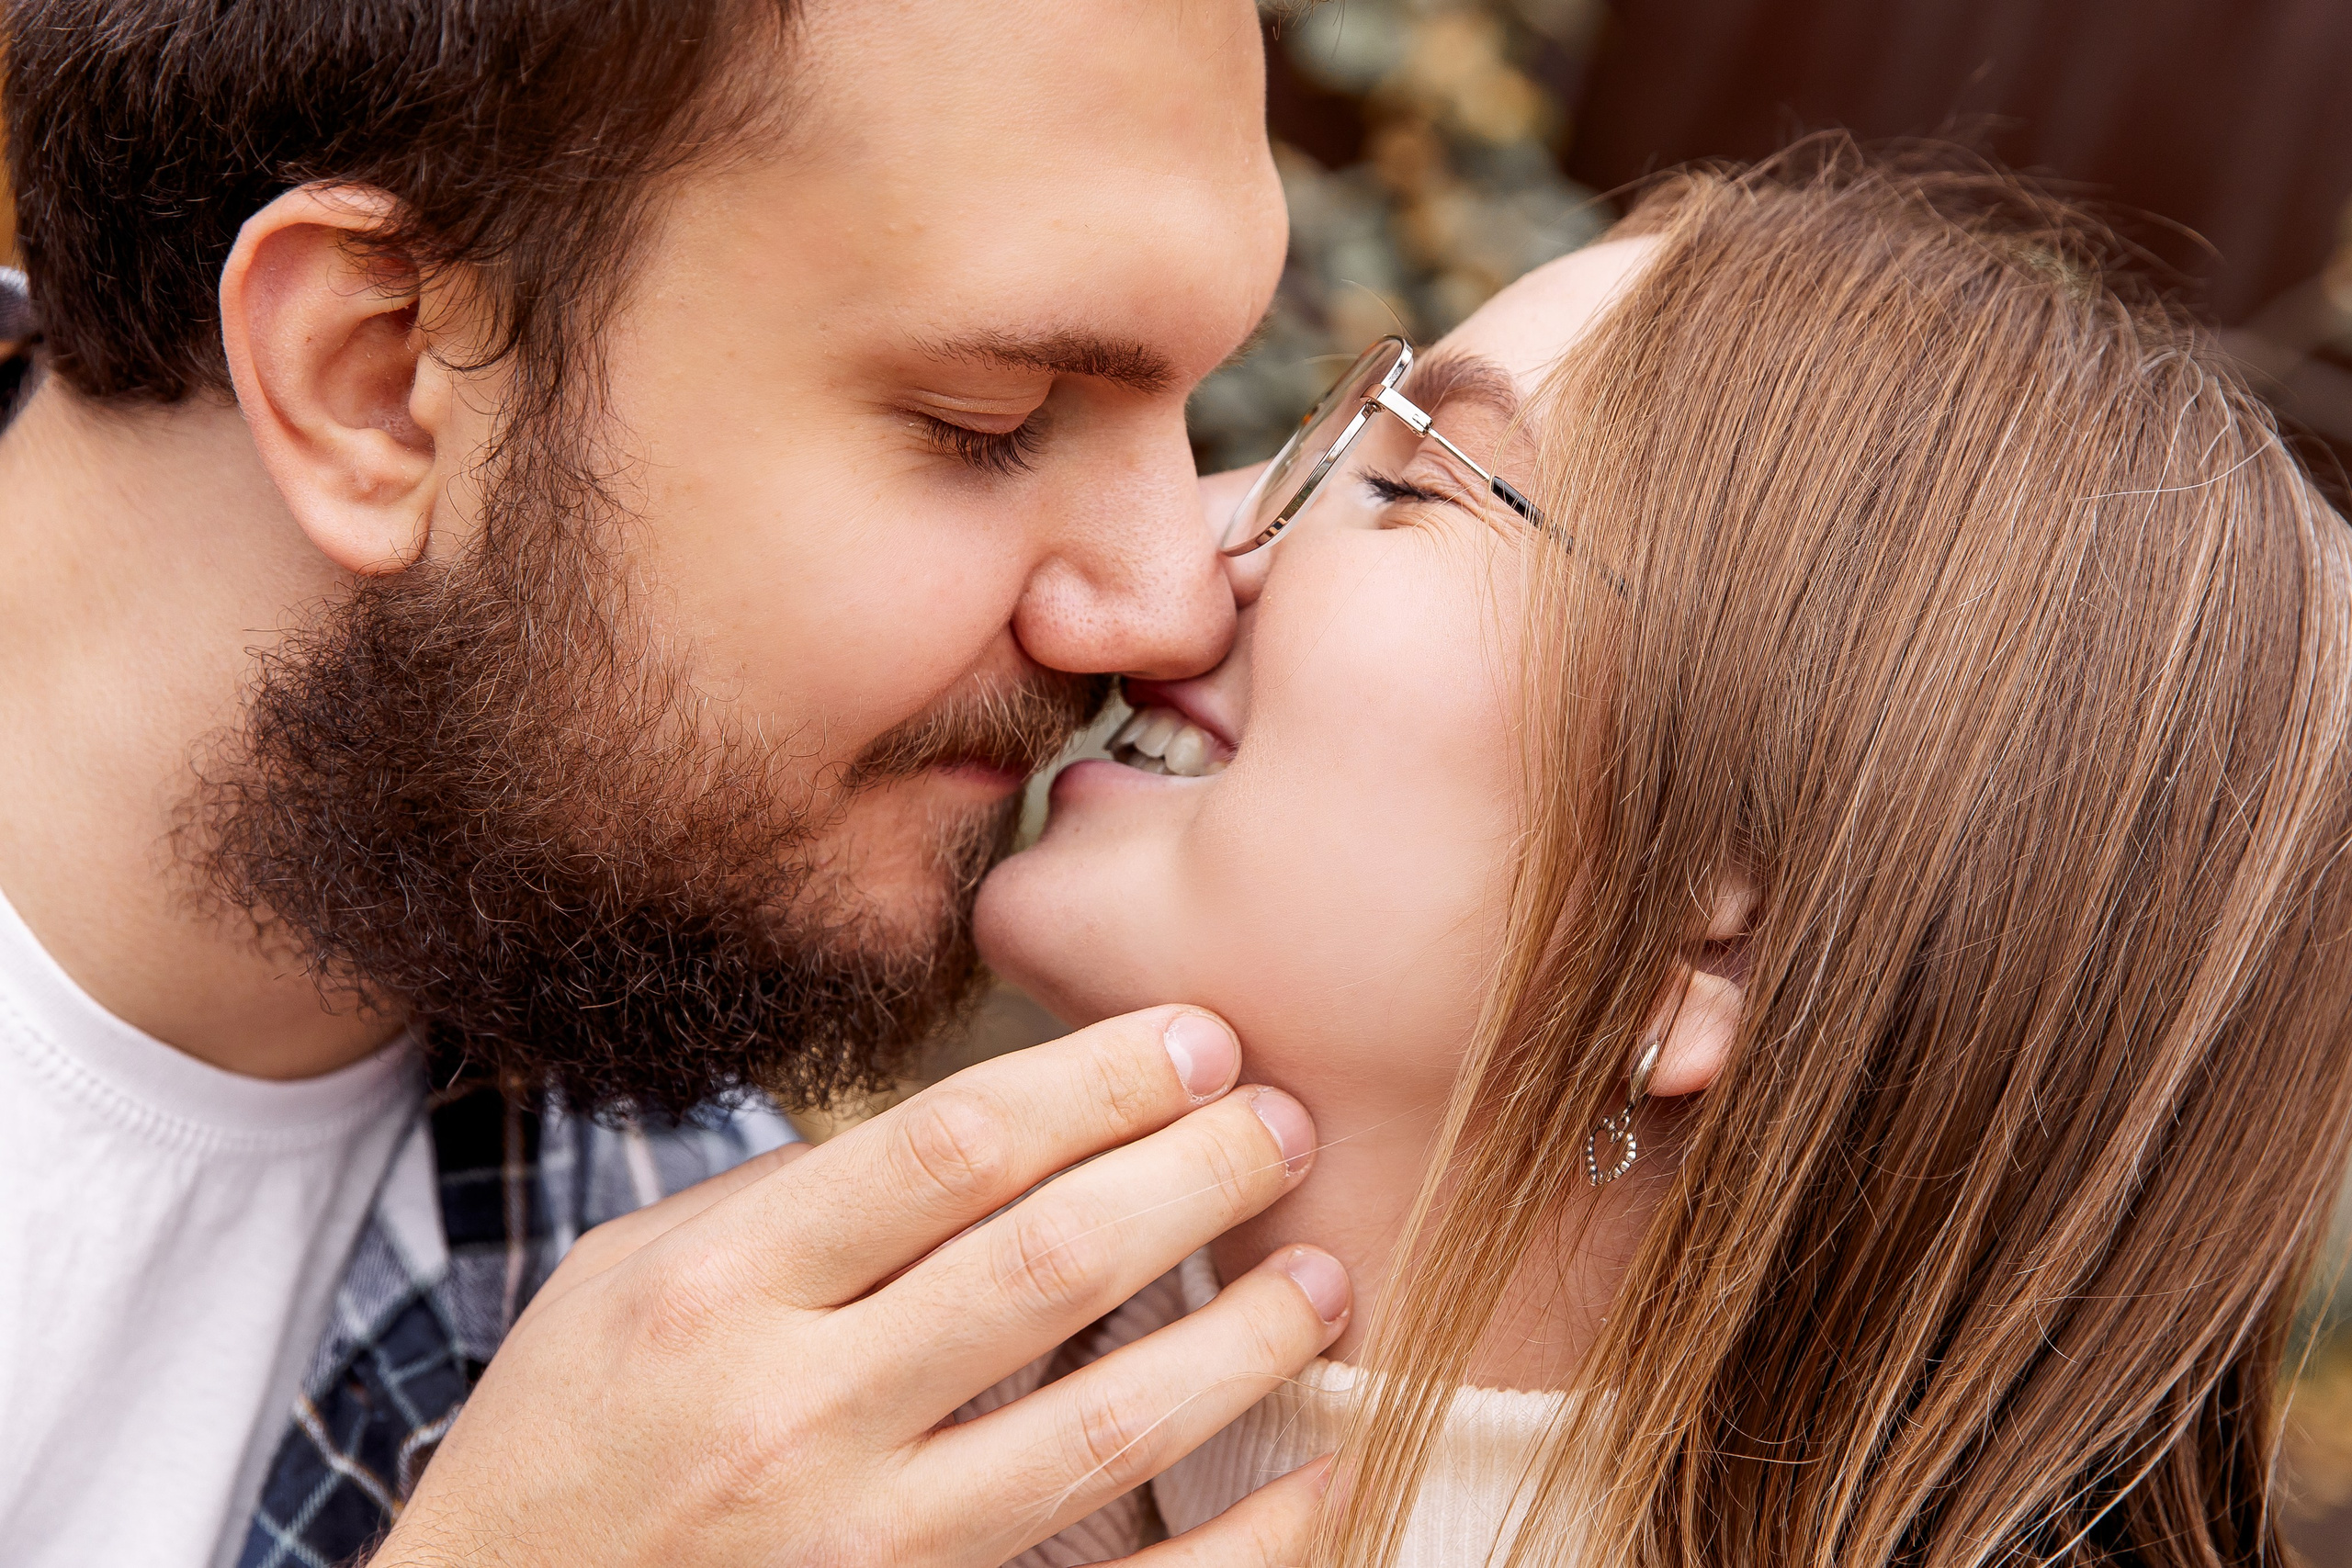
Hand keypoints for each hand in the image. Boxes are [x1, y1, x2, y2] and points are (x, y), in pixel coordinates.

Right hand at [370, 1006, 1349, 1566]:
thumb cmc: (569, 1440)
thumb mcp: (626, 1280)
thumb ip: (791, 1196)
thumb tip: (983, 1128)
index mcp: (720, 1292)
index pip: (948, 1151)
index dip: (1096, 1081)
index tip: (1194, 1039)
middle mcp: (795, 1416)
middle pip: (1047, 1266)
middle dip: (1195, 1177)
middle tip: (1285, 1122)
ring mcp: (860, 1550)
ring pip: (1101, 1430)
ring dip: (1241, 1343)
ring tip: (1327, 1275)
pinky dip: (1239, 1546)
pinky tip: (1321, 1478)